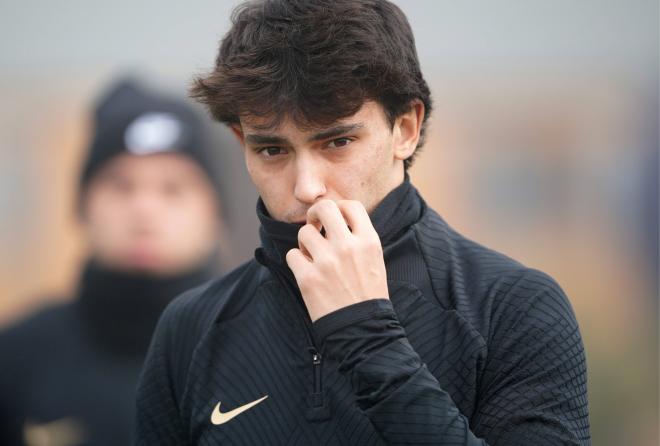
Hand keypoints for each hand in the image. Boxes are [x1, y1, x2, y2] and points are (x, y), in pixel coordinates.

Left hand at [285, 199, 388, 321]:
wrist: (362, 329)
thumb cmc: (368, 295)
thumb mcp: (374, 260)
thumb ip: (359, 238)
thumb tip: (337, 218)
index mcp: (368, 241)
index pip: (351, 205)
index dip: (339, 208)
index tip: (333, 219)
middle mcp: (347, 246)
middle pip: (324, 208)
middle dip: (315, 214)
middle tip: (315, 225)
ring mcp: (327, 261)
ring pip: (304, 232)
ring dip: (305, 243)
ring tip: (313, 257)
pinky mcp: (308, 278)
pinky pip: (292, 255)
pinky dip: (297, 262)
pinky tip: (307, 271)